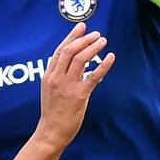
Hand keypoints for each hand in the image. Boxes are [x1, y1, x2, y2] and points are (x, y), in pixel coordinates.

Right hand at [37, 24, 114, 148]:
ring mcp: (68, 86)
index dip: (72, 37)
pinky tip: (110, 57)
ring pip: (81, 59)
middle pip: (70, 51)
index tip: (81, 27)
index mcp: (49, 76)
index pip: (60, 50)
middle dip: (84, 39)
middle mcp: (57, 78)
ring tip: (102, 41)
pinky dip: (103, 65)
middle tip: (96, 34)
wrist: (51, 132)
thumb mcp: (51, 90)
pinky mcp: (79, 96)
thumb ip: (61, 75)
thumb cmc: (52, 112)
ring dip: (93, 47)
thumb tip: (77, 62)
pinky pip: (93, 76)